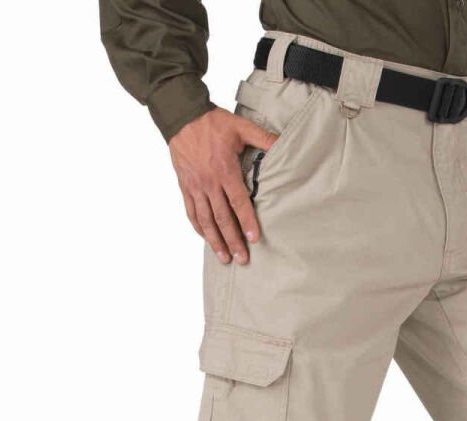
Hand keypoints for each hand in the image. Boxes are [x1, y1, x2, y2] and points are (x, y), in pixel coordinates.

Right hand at [169, 108, 277, 264]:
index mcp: (224, 170)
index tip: (254, 239)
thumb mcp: (241, 126)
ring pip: (205, 219)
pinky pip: (191, 211)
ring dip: (215, 240)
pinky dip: (199, 227)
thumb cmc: (212, 122)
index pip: (238, 202)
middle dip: (232, 240)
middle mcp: (209, 182)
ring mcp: (195, 186)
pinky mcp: (185, 185)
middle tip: (242, 259)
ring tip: (224, 257)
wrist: (181, 116)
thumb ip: (263, 138)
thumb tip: (284, 143)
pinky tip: (206, 239)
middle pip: (222, 218)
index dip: (247, 222)